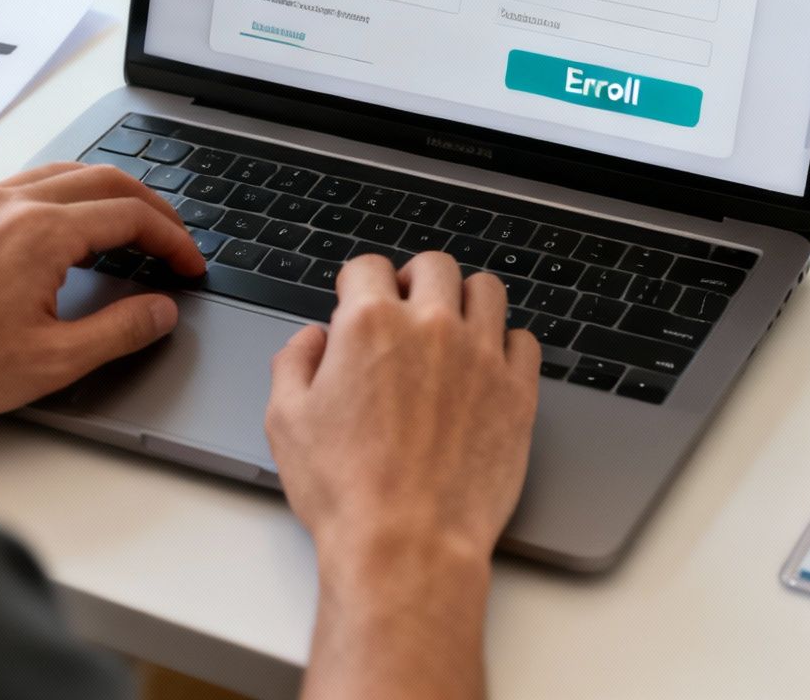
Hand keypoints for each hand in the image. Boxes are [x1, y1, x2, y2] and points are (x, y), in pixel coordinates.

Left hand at [0, 162, 204, 451]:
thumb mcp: (50, 361)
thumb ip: (118, 330)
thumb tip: (160, 310)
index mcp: (40, 232)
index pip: (130, 214)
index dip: (173, 239)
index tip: (190, 267)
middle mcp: (9, 203)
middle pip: (104, 179)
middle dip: (151, 207)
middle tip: (174, 241)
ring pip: (63, 174)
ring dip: (107, 196)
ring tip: (131, 231)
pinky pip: (26, 186)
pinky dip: (65, 198)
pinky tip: (67, 233)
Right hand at [266, 251, 539, 699]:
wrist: (406, 544)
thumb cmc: (346, 491)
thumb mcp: (285, 421)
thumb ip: (293, 363)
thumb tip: (311, 340)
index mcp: (370, 324)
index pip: (368, 267)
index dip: (357, 284)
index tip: (358, 300)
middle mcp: (431, 327)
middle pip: (434, 266)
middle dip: (415, 279)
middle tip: (407, 307)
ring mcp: (481, 356)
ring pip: (487, 290)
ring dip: (465, 300)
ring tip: (452, 325)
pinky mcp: (518, 392)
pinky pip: (524, 341)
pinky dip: (506, 344)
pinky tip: (488, 364)